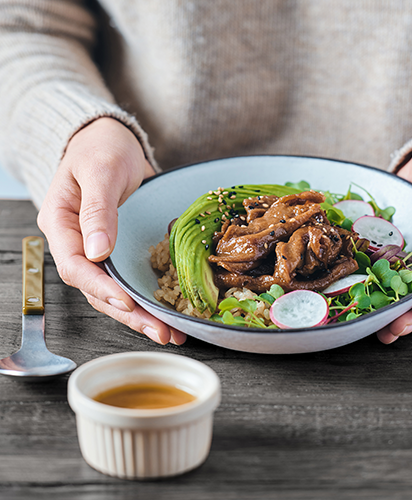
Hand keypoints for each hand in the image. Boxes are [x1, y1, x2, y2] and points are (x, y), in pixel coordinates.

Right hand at [37, 117, 186, 344]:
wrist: (112, 140)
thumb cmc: (101, 148)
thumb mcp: (100, 171)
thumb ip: (97, 210)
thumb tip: (97, 251)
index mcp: (61, 224)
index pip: (75, 267)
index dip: (101, 288)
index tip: (128, 302)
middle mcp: (78, 242)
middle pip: (97, 288)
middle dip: (128, 313)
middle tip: (160, 330)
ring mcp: (98, 248)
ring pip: (114, 290)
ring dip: (140, 313)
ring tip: (168, 331)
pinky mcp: (119, 248)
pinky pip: (129, 278)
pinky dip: (147, 296)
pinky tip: (167, 311)